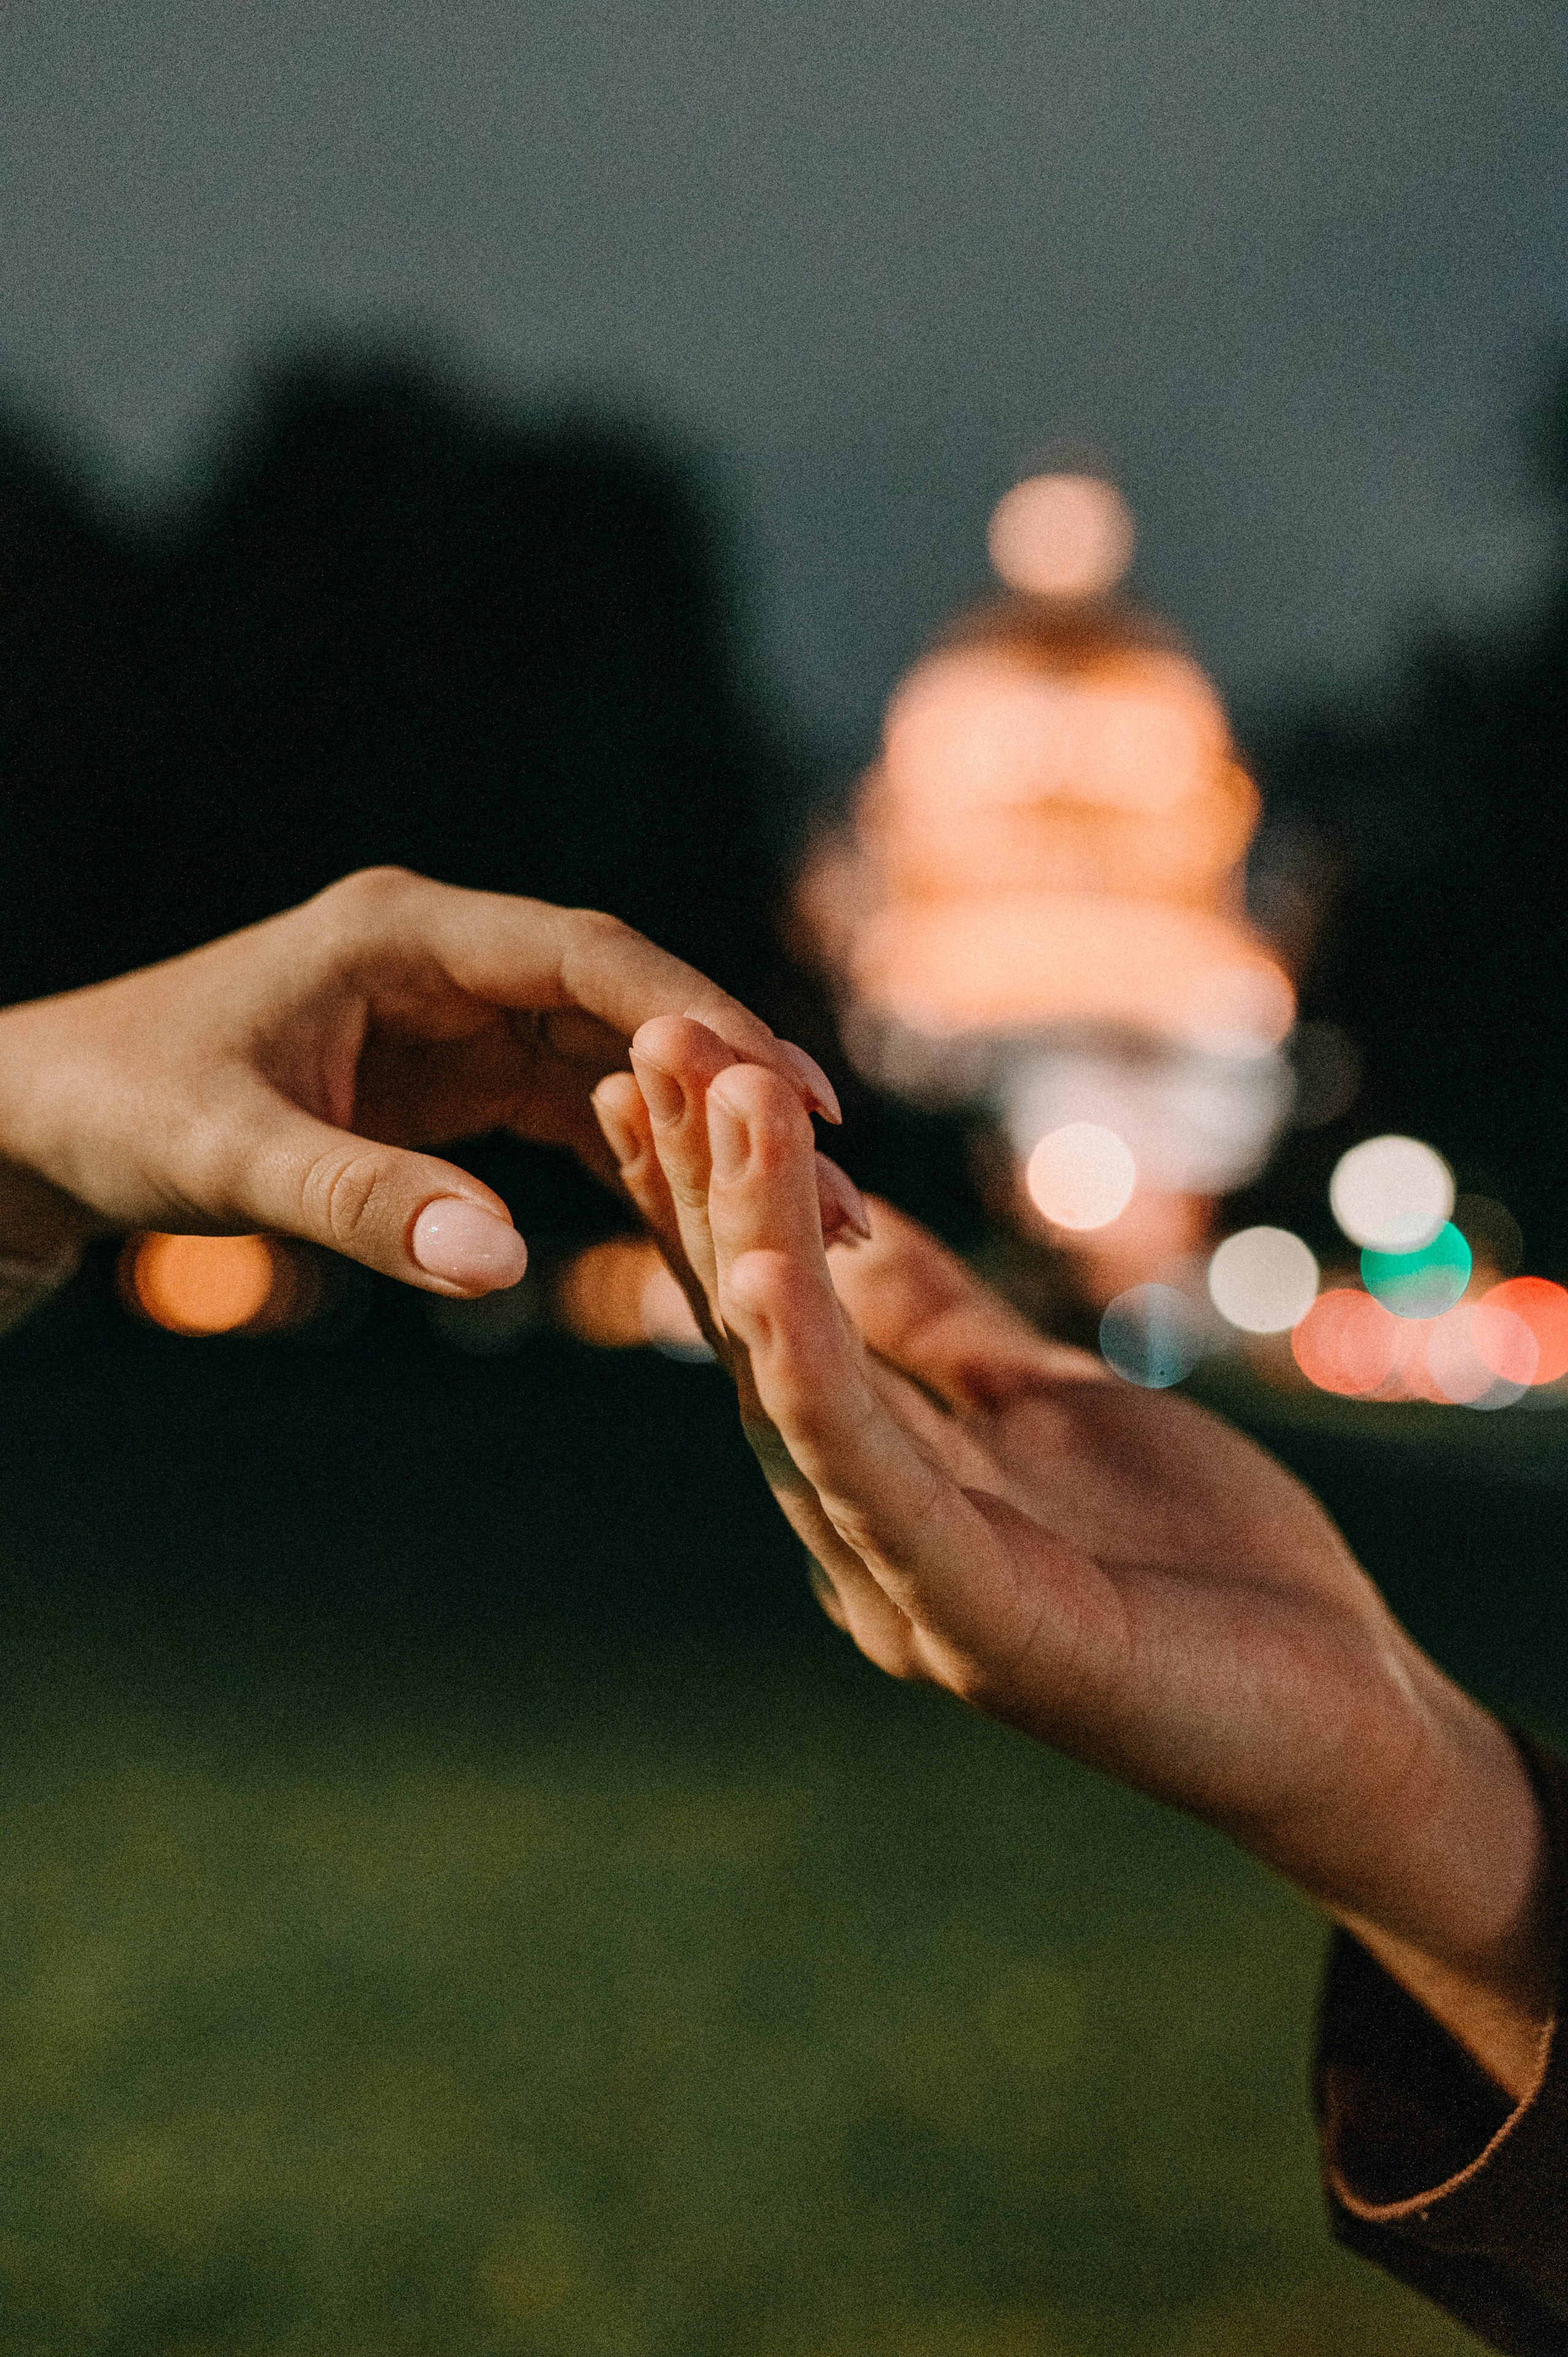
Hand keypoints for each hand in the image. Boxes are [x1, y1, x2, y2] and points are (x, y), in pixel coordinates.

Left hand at [0, 867, 836, 1294]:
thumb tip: (501, 1266)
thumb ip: (360, 1205)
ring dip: (704, 1139)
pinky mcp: (454, 1079)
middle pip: (628, 1011)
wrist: (45, 1122)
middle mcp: (447, 961)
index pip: (588, 961)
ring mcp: (457, 1018)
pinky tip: (706, 1227)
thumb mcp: (228, 1160)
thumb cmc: (118, 1112)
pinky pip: (573, 1115)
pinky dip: (639, 1167)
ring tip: (807, 1222)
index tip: (797, 1093)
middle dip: (734, 1094)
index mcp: (403, 932)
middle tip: (841, 1185)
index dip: (701, 1021)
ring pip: (615, 1068)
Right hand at [595, 1018, 1554, 2100]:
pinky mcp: (981, 1629)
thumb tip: (853, 1226)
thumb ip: (947, 1330)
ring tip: (716, 1097)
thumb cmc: (1205, 1567)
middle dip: (702, 1187)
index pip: (776, 1320)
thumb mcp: (1054, 1402)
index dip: (715, 1195)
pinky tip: (765, 1276)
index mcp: (880, 1487)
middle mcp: (863, 1537)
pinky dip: (813, 1377)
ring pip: (799, 1393)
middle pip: (759, 1341)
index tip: (664, 1071)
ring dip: (749, 1238)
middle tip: (649, 1039)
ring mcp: (909, 1592)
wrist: (1352, 1720)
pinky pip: (879, 1488)